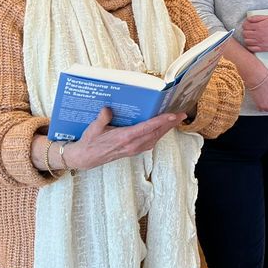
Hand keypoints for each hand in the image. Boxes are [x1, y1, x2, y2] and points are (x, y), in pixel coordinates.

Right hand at [65, 107, 185, 170]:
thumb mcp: (94, 128)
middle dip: (170, 124)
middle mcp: (132, 145)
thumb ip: (102, 118)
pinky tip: (161, 130)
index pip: (148, 128)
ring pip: (155, 138)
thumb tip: (108, 109)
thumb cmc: (90, 142)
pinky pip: (150, 142)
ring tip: (175, 120)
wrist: (86, 158)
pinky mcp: (133, 151)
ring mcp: (134, 149)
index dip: (161, 121)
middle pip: (156, 133)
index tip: (173, 115)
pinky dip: (158, 135)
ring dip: (166, 129)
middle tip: (182, 115)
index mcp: (125, 137)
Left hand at [242, 15, 267, 52]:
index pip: (245, 26)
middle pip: (245, 33)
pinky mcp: (263, 48)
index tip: (247, 24)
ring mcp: (261, 42)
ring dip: (247, 38)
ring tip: (251, 36)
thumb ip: (258, 17)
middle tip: (249, 30)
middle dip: (245, 31)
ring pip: (246, 41)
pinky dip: (250, 45)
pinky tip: (252, 42)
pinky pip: (251, 48)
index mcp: (260, 26)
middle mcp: (259, 35)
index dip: (245, 24)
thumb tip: (249, 18)